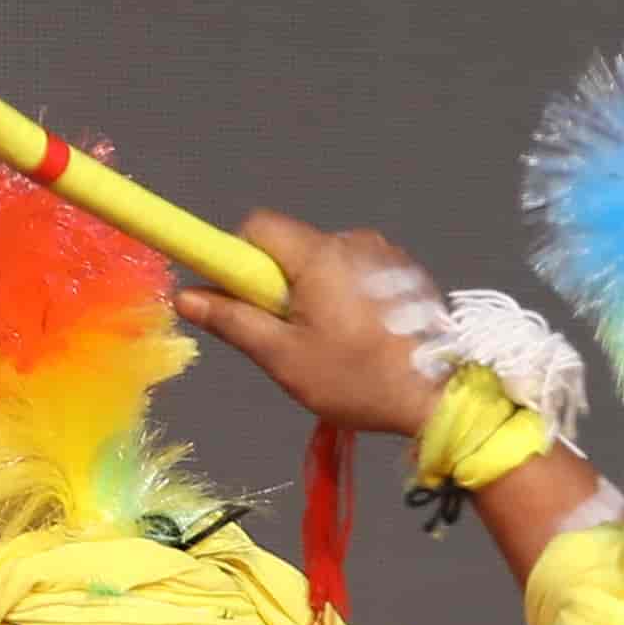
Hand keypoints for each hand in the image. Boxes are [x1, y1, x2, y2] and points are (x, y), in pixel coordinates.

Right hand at [172, 214, 455, 439]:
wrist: (436, 398)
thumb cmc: (357, 380)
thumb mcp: (284, 357)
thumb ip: (233, 322)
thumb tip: (187, 297)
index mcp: (320, 255)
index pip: (258, 226)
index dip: (238, 257)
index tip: (242, 297)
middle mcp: (353, 241)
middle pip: (290, 246)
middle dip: (277, 284)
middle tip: (287, 334)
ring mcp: (384, 254)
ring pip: (323, 261)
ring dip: (313, 293)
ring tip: (329, 343)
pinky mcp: (404, 272)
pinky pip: (355, 271)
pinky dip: (345, 296)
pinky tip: (359, 337)